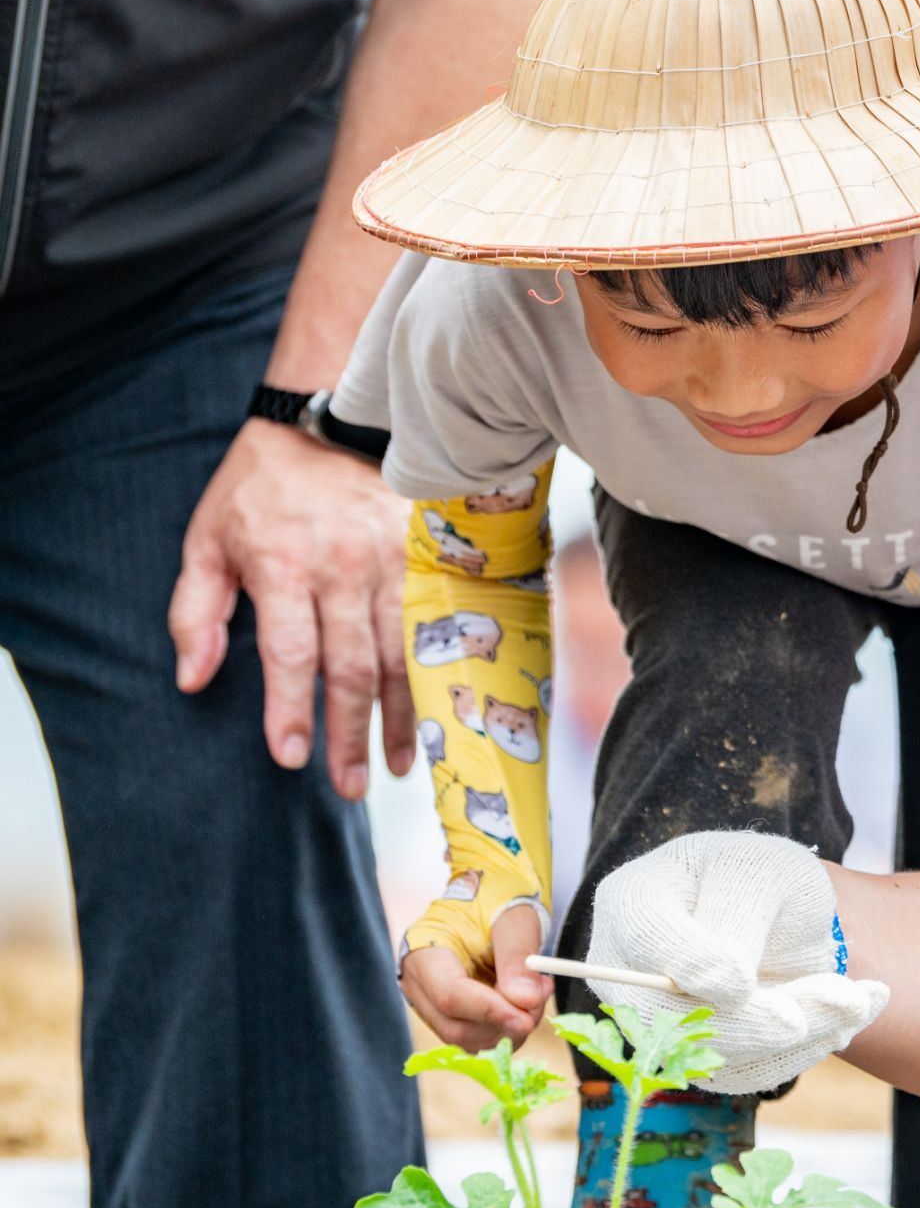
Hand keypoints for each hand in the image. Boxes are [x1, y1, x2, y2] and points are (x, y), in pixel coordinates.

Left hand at [168, 419, 415, 799]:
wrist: (332, 422)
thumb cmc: (259, 490)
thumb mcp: (206, 541)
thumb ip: (195, 612)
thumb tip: (192, 680)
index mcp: (283, 566)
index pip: (290, 653)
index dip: (291, 709)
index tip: (290, 757)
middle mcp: (342, 568)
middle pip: (351, 666)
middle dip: (349, 731)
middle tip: (350, 785)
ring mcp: (392, 563)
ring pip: (401, 653)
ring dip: (401, 715)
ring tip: (398, 765)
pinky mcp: (427, 558)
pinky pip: (434, 627)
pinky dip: (435, 675)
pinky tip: (439, 711)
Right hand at [401, 903, 552, 1049]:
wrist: (490, 895)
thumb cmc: (497, 898)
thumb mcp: (513, 919)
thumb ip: (517, 959)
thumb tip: (524, 1001)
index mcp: (423, 950)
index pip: (449, 995)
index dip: (490, 1011)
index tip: (527, 1016)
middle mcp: (418, 984)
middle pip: (456, 1026)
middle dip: (505, 1022)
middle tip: (540, 997)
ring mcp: (430, 1003)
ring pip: (468, 1038)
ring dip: (510, 1027)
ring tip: (535, 992)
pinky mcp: (450, 1015)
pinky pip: (478, 1035)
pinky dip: (506, 1027)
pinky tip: (524, 1001)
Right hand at [586, 831, 887, 1092]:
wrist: (789, 923)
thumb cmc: (768, 882)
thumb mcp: (765, 872)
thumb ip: (739, 915)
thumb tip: (722, 991)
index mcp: (634, 900)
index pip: (646, 935)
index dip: (693, 963)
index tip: (744, 984)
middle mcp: (628, 968)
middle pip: (671, 1014)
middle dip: (761, 1018)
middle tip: (844, 999)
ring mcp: (657, 1020)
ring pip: (713, 1053)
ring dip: (800, 1034)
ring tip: (860, 999)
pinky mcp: (697, 1056)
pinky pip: (744, 1073)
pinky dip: (803, 1051)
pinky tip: (845, 1018)